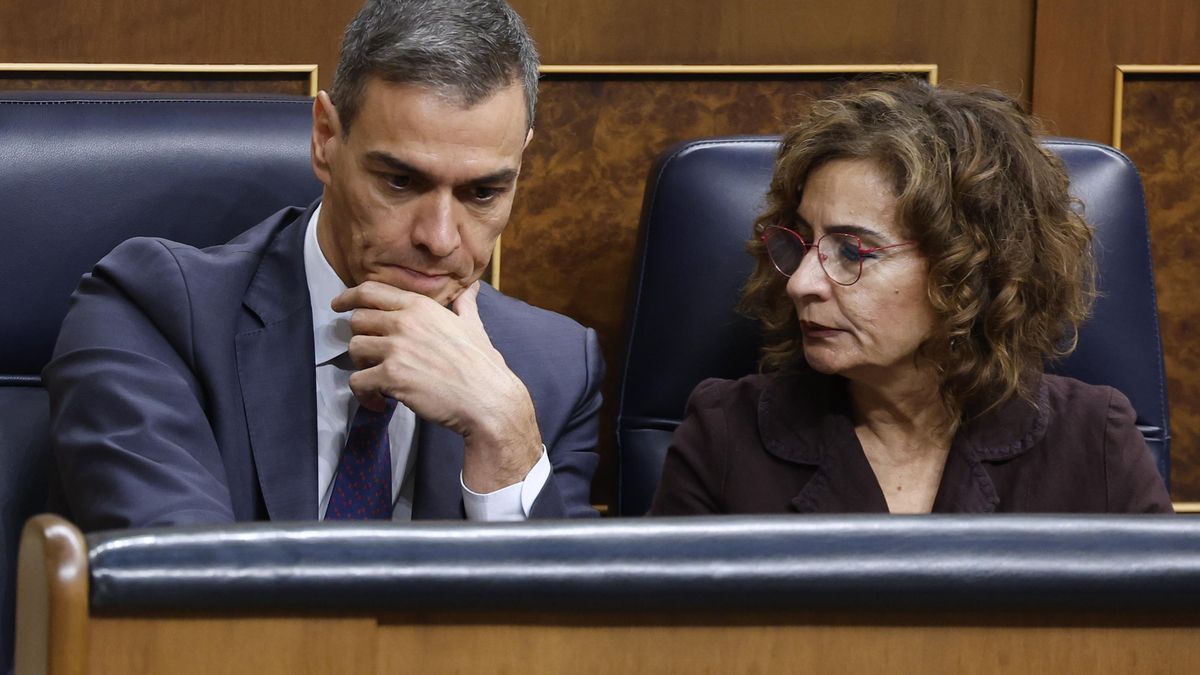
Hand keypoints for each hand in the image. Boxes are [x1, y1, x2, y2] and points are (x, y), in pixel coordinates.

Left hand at [331, 281, 541, 491]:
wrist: (488, 399)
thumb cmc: (482, 364)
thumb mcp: (473, 326)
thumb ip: (465, 304)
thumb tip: (472, 288)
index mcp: (420, 306)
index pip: (370, 291)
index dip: (348, 297)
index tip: (338, 305)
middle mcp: (404, 322)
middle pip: (357, 320)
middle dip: (360, 338)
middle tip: (371, 356)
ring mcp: (396, 349)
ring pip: (354, 348)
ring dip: (361, 366)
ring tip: (378, 380)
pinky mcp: (391, 376)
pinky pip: (357, 382)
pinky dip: (364, 395)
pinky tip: (380, 402)